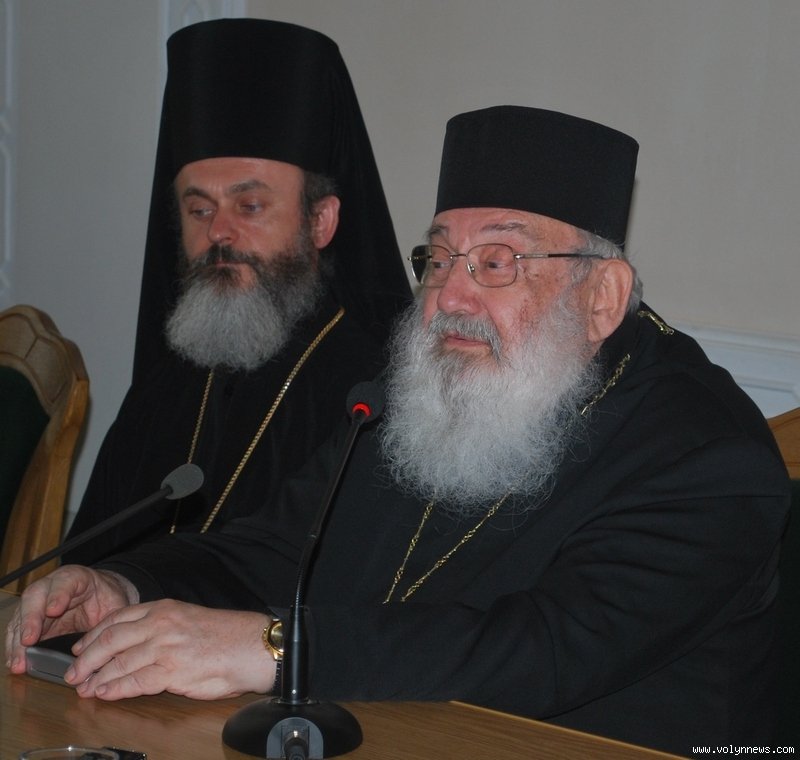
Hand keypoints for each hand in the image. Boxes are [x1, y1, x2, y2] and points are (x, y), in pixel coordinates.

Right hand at [4, 565, 137, 672]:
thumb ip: (112, 619)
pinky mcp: (30, 618)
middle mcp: (51, 586)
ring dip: (17, 640)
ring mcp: (38, 602)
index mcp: (76, 578)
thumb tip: (108, 644)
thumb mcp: (116, 606)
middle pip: (35, 597)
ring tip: (19, 662)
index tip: (53, 610)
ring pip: (22, 615)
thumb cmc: (107, 600)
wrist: (99, 597)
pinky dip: (15, 647)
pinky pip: (18, 630)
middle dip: (30, 619)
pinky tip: (16, 662)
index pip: (65, 582)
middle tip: (28, 640)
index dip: (58, 595)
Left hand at [64, 599, 274, 700]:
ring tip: (85, 688)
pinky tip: (105, 693)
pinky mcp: (172, 672)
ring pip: (118, 662)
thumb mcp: (188, 618)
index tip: (80, 647)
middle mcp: (161, 624)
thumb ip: (161, 626)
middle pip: (110, 640)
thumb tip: (135, 643)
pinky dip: (115, 689)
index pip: (117, 618)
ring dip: (96, 678)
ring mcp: (165, 648)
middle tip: (73, 673)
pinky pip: (134, 682)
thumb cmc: (225, 635)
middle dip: (85, 659)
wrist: (251, 646)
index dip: (93, 635)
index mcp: (164, 608)